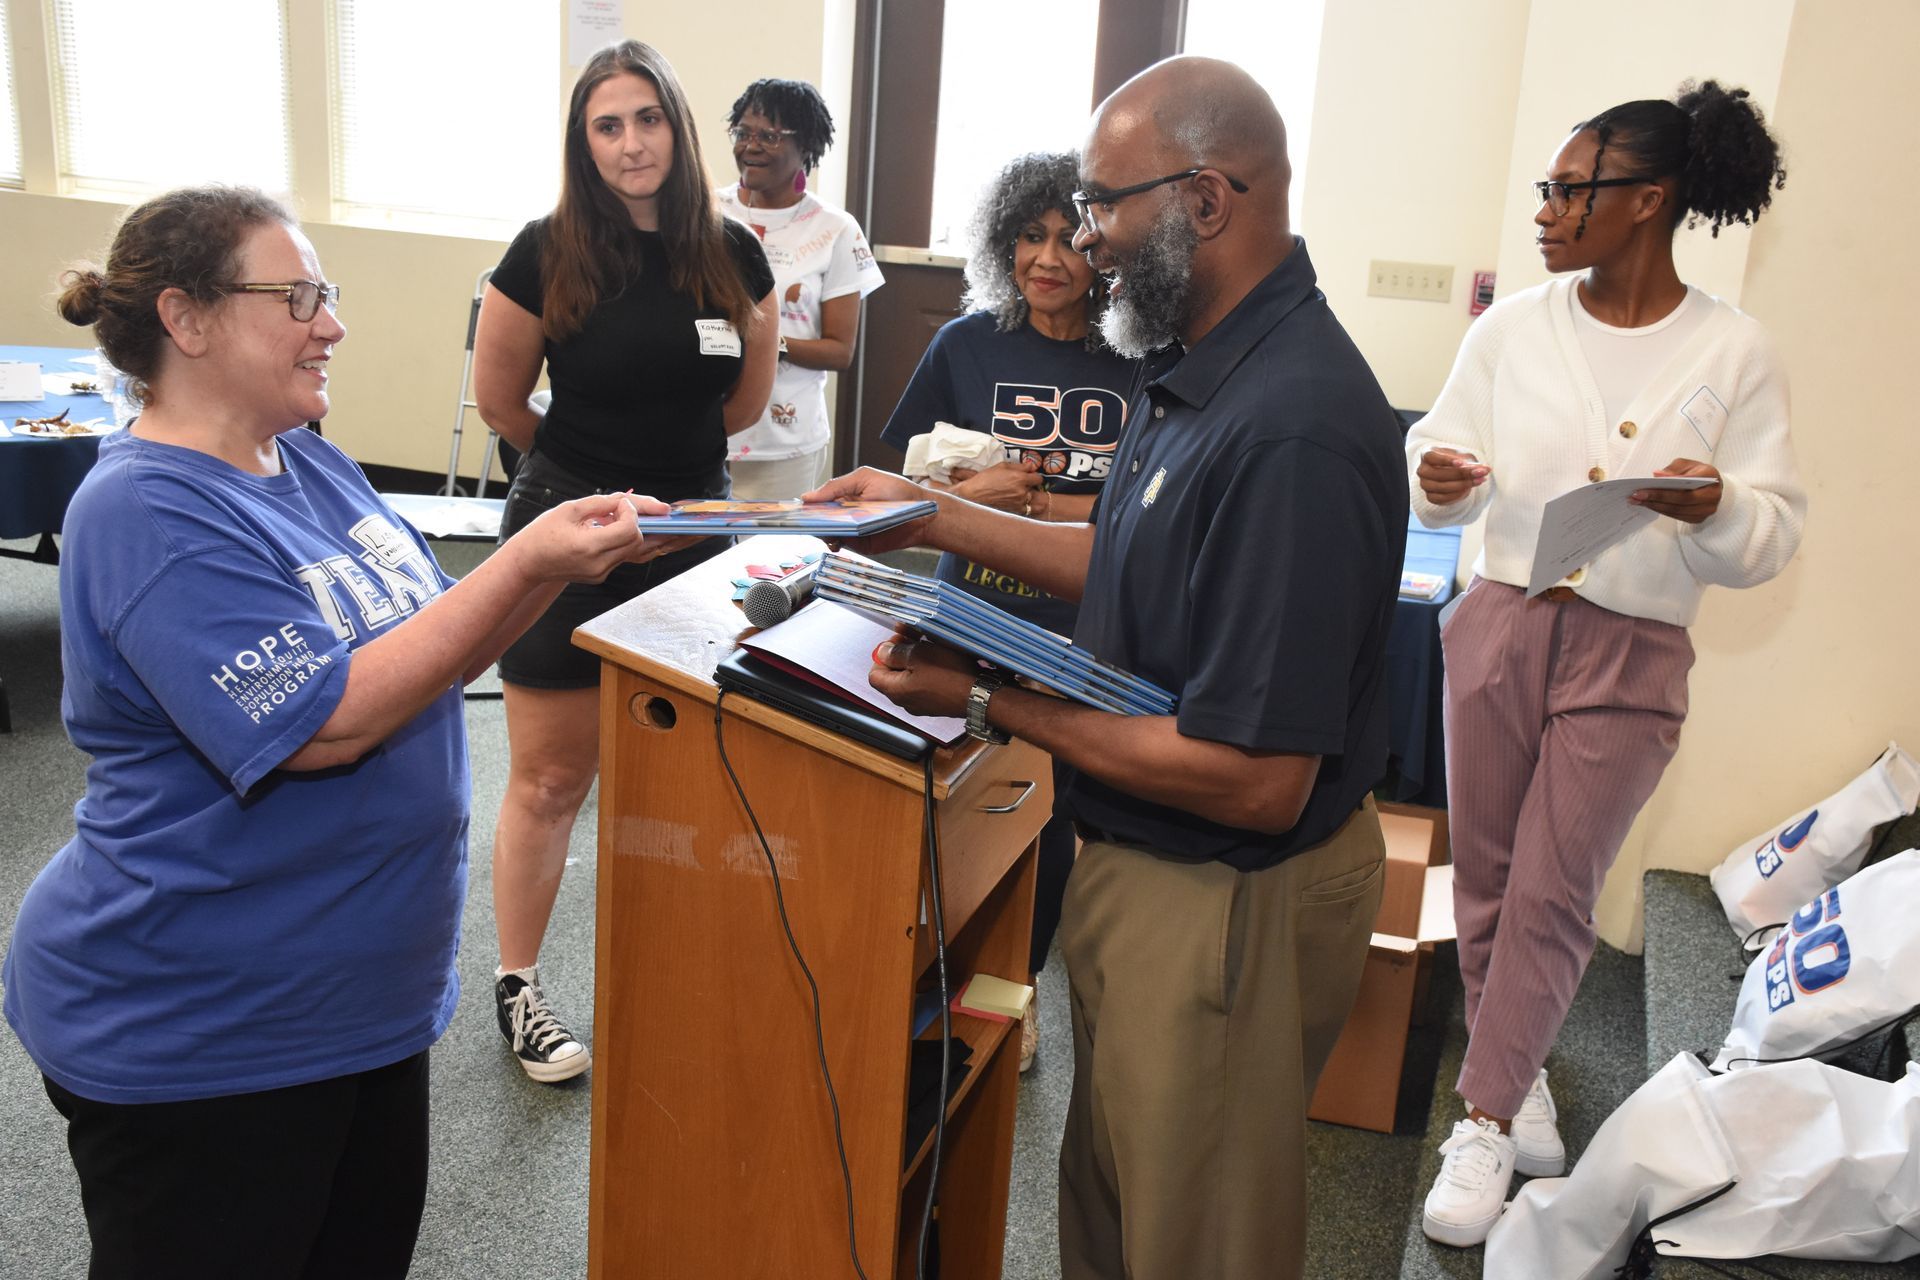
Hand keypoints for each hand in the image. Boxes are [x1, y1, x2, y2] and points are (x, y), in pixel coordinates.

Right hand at [511, 492, 646, 582]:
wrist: (529, 561)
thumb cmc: (543, 534)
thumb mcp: (569, 509)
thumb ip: (600, 503)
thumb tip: (623, 500)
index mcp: (589, 546)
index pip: (629, 530)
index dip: (631, 512)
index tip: (620, 503)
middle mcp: (598, 564)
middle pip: (636, 541)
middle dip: (633, 522)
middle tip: (617, 510)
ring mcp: (601, 573)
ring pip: (632, 550)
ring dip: (628, 532)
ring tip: (611, 520)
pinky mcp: (601, 576)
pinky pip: (622, 557)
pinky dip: (621, 542)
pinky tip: (607, 532)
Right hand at [803, 466, 939, 552]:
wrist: (921, 513)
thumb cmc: (897, 492)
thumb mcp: (865, 478)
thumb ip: (836, 486)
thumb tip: (808, 496)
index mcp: (843, 496)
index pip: (818, 502)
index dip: (805, 506)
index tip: (793, 509)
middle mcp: (844, 514)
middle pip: (818, 520)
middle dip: (809, 521)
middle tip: (802, 521)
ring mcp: (850, 530)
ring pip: (826, 534)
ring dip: (821, 532)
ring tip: (821, 529)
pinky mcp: (859, 544)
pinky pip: (841, 545)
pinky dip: (834, 543)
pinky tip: (835, 540)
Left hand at [868, 629, 975, 718]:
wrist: (979, 694)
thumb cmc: (950, 675)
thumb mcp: (918, 654)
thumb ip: (896, 653)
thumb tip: (883, 652)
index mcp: (896, 691)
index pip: (875, 674)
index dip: (881, 656)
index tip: (895, 642)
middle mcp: (905, 702)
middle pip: (892, 676)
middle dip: (899, 655)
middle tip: (911, 639)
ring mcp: (922, 704)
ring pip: (910, 679)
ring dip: (914, 661)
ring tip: (927, 646)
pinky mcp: (937, 703)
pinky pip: (925, 685)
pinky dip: (927, 671)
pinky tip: (938, 659)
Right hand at [951, 458, 1042, 513]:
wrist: (973, 495)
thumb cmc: (985, 479)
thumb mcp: (1001, 467)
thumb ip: (1019, 466)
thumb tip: (1030, 466)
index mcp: (1020, 478)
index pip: (1038, 478)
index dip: (1033, 476)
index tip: (1029, 476)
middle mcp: (1022, 491)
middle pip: (1035, 488)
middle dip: (1030, 485)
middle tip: (1021, 484)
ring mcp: (1019, 503)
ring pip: (1032, 499)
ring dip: (1028, 496)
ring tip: (1020, 494)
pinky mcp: (1015, 511)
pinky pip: (1029, 510)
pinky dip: (1029, 507)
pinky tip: (1023, 503)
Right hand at [1416, 448, 1489, 504]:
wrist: (1452, 474)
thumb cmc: (1457, 461)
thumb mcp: (1465, 458)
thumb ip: (1472, 463)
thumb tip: (1485, 469)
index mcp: (1427, 455)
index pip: (1431, 457)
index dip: (1445, 460)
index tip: (1461, 463)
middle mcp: (1422, 470)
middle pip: (1438, 474)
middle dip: (1460, 474)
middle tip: (1479, 472)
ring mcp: (1425, 484)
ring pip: (1441, 487)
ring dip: (1462, 485)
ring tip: (1479, 480)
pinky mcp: (1430, 497)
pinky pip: (1443, 498)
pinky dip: (1457, 494)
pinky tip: (1469, 488)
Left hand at [1633, 459, 1722, 523]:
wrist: (1710, 486)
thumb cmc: (1697, 473)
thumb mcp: (1686, 464)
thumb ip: (1673, 469)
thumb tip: (1658, 475)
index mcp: (1711, 476)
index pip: (1689, 482)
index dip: (1670, 483)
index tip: (1648, 484)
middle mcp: (1712, 495)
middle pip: (1682, 499)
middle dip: (1657, 497)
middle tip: (1637, 494)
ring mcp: (1706, 509)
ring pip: (1677, 510)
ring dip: (1655, 506)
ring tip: (1637, 500)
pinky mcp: (1698, 518)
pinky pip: (1676, 516)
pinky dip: (1660, 510)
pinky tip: (1647, 505)